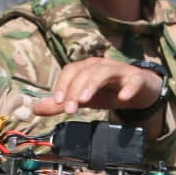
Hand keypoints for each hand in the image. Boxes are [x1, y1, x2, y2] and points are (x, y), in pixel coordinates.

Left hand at [30, 58, 163, 115]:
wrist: (140, 90)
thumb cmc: (109, 91)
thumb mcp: (84, 99)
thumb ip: (62, 103)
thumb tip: (35, 108)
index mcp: (87, 67)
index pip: (71, 71)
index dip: (63, 85)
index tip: (58, 102)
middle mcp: (102, 65)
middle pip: (85, 72)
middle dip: (75, 90)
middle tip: (70, 109)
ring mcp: (120, 71)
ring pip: (104, 72)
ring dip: (93, 85)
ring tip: (85, 100)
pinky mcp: (137, 79)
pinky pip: (134, 81)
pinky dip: (128, 88)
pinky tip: (123, 98)